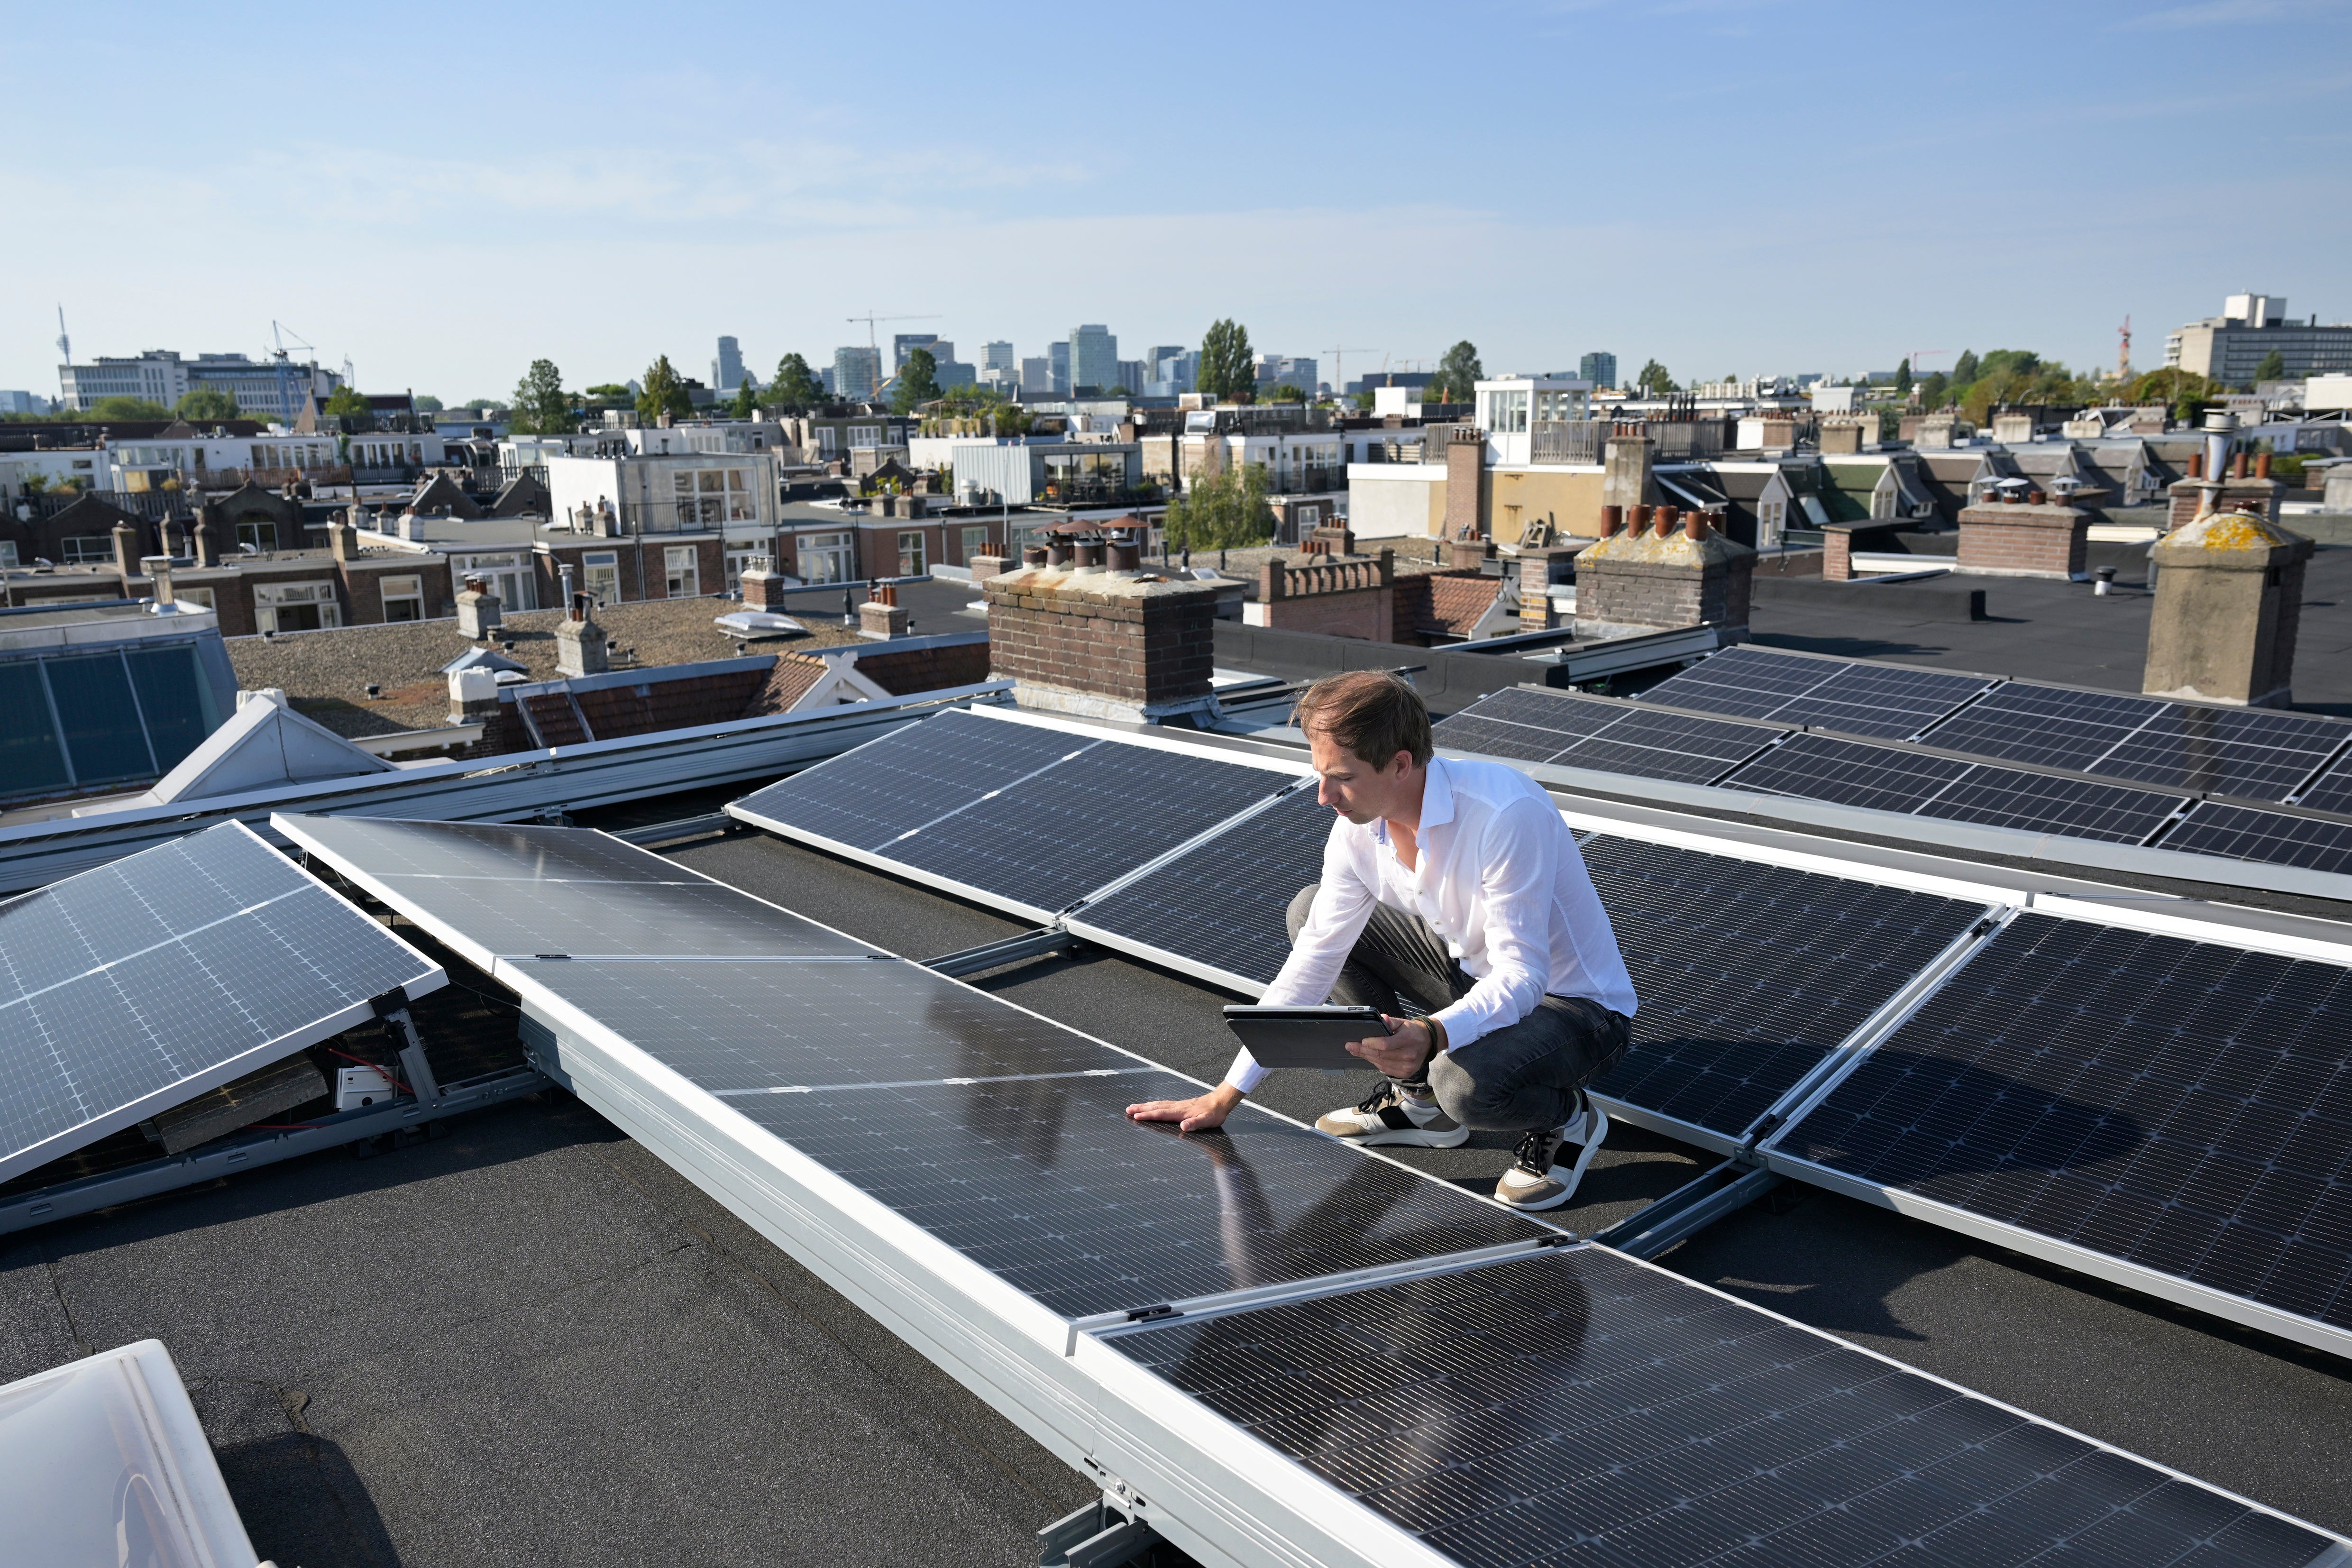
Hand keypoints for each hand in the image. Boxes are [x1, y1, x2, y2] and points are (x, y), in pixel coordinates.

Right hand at [1125, 1083, 1241, 1131]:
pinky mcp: (1180, 1104)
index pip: (1161, 1114)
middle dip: (1141, 1109)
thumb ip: (1195, 1124)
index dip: (1148, 1116)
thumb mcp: (1207, 1121)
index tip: (1135, 1116)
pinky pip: (1163, 1103)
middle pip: (1155, 1107)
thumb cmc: (1214, 1113)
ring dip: (1144, 1106)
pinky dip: (1153, 1104)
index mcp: (1181, 1112)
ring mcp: (1178, 1105)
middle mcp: (1177, 1107)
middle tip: (1127, 1110)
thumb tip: (1184, 1126)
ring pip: (1157, 1104)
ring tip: (1133, 1106)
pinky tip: (1150, 1105)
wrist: (1220, 1101)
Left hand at [1346, 1017, 1432, 1078]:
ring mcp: (1407, 1067)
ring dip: (1367, 1057)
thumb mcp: (1403, 1023)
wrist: (1428, 1043)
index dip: (1371, 1043)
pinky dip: (1376, 1063)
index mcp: (1407, 1040)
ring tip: (1356, 1051)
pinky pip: (1385, 1069)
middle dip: (1362, 1050)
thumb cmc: (1412, 1031)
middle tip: (1350, 1046)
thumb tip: (1381, 1018)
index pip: (1385, 1044)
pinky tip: (1370, 1057)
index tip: (1360, 1041)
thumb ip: (1391, 1021)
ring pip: (1381, 1063)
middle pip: (1380, 1055)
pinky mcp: (1405, 1073)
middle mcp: (1408, 1055)